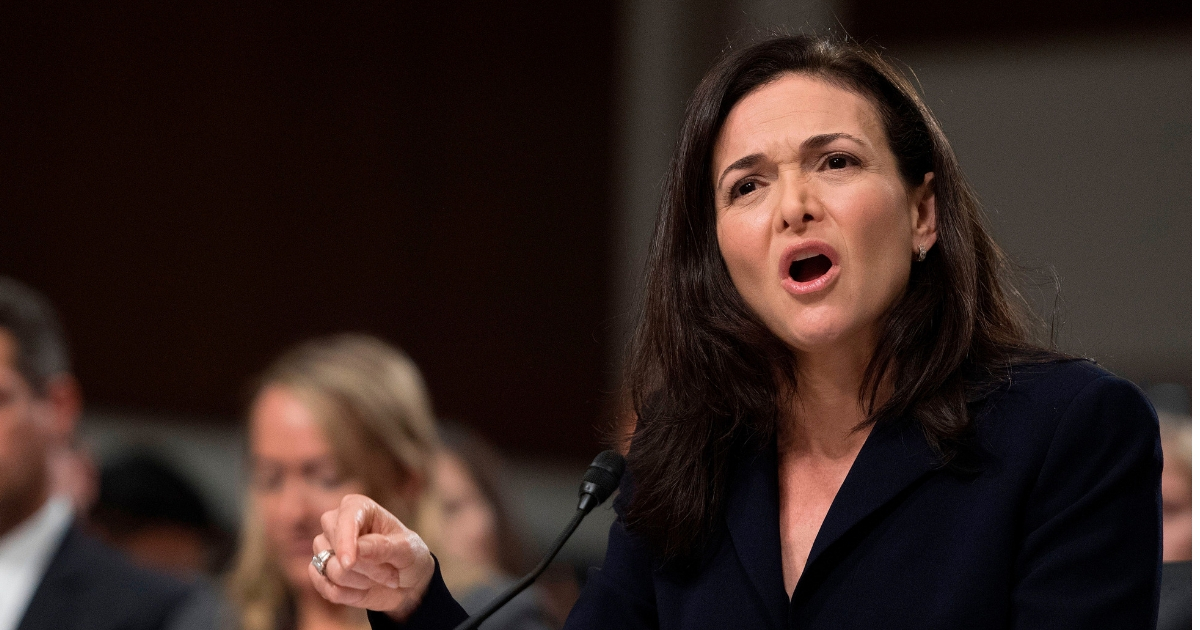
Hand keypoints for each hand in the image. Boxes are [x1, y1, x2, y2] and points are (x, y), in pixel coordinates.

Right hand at [309, 494, 435, 619]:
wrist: (407, 584)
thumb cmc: (408, 557)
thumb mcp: (407, 550)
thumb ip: (383, 547)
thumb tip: (356, 549)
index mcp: (358, 507)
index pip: (345, 518)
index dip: (345, 541)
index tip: (349, 563)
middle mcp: (335, 523)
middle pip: (335, 547)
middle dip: (365, 567)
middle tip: (389, 569)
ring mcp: (324, 548)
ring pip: (330, 570)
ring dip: (361, 582)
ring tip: (379, 577)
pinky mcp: (320, 572)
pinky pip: (326, 588)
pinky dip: (349, 595)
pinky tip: (363, 590)